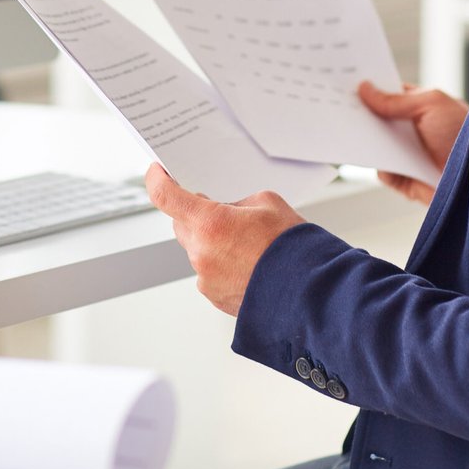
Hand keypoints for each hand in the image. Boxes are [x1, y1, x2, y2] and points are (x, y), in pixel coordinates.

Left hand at [145, 164, 305, 315]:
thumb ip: (235, 203)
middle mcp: (201, 253)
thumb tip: (226, 212)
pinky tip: (247, 263)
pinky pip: (208, 271)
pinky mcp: (214, 296)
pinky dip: (221, 263)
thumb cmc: (292, 247)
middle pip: (182, 224)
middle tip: (222, 212)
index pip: (164, 196)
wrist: (311, 292)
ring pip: (196, 249)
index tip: (157, 172)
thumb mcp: (266, 203)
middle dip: (197, 215)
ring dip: (212, 241)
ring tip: (246, 243)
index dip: (156, 180)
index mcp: (209, 223)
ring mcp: (206, 278)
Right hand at [359, 81, 468, 205]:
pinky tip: (372, 156)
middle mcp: (414, 130)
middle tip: (338, 103)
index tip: (347, 81)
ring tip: (347, 127)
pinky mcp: (405, 179)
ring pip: (376, 144)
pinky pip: (382, 170)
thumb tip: (365, 88)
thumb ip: (395, 99)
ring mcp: (408, 154)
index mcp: (422, 107)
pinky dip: (377, 164)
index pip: (389, 94)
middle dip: (362, 113)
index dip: (371, 88)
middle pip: (379, 119)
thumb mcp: (430, 104)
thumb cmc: (466, 134)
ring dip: (365, 139)